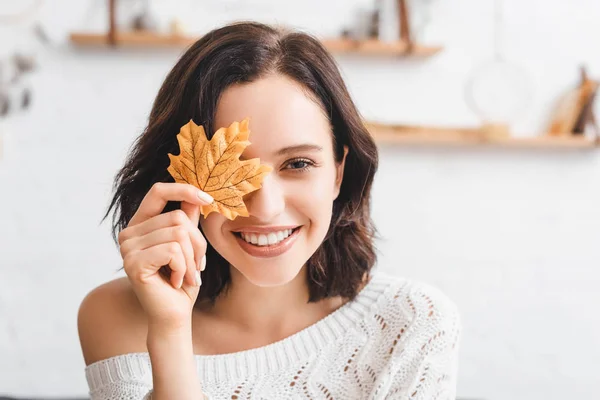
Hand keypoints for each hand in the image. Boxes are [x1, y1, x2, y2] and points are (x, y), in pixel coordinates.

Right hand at [118, 182, 212, 329]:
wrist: (174, 315)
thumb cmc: (182, 280)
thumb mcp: (189, 245)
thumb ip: (188, 220)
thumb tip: (196, 194)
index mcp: (140, 224)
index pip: (158, 191)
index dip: (184, 189)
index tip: (208, 199)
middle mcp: (129, 234)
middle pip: (177, 217)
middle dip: (197, 243)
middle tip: (197, 266)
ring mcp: (128, 249)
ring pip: (178, 234)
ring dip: (191, 259)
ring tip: (187, 276)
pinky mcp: (134, 264)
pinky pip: (173, 251)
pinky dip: (183, 268)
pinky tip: (177, 281)